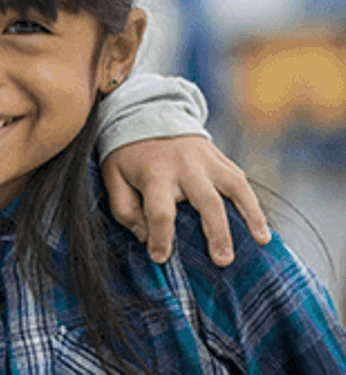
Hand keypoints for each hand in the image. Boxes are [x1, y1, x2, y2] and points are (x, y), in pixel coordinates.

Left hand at [101, 135, 269, 266]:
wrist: (148, 114)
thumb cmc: (129, 154)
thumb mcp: (113, 176)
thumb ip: (124, 208)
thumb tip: (145, 237)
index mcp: (155, 174)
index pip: (160, 212)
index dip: (160, 237)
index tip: (160, 257)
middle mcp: (185, 167)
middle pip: (206, 202)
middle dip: (216, 233)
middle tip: (223, 260)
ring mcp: (208, 161)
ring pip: (236, 188)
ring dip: (251, 215)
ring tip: (261, 240)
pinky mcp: (220, 159)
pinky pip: (241, 182)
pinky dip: (253, 203)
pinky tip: (260, 226)